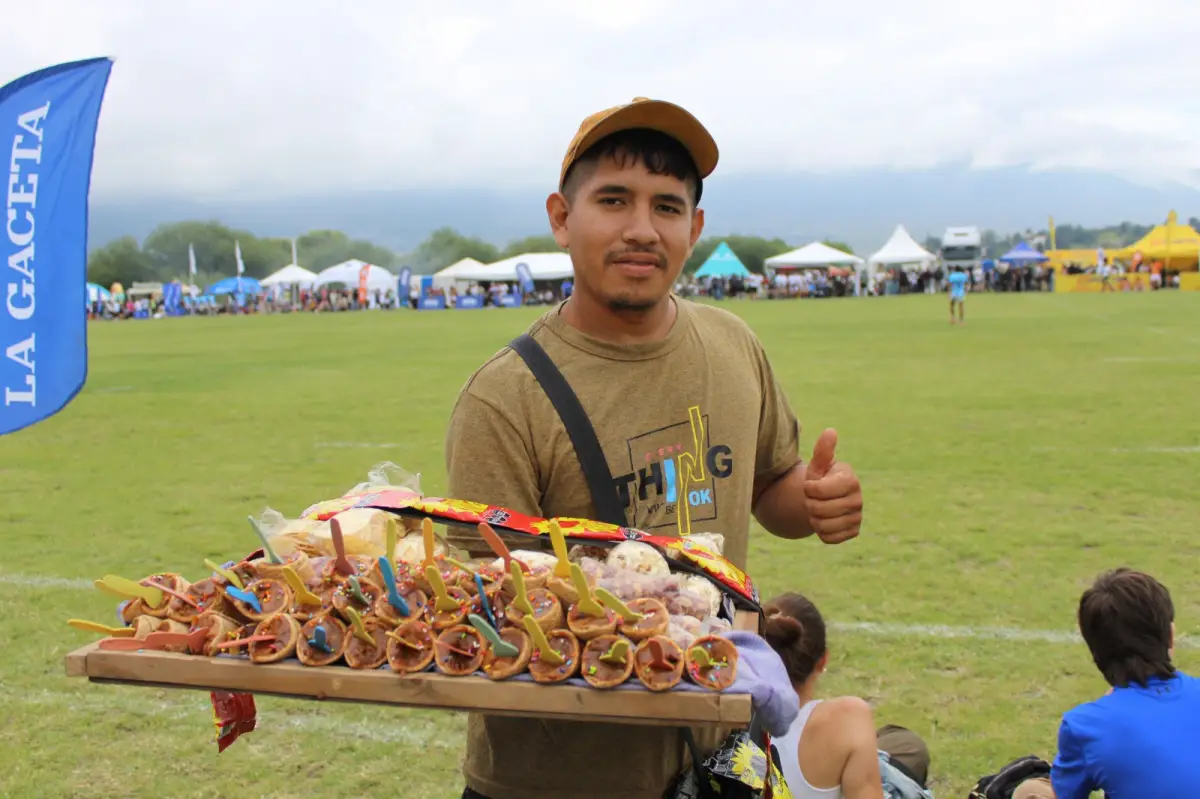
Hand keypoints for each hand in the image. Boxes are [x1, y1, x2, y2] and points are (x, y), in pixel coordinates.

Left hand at [802, 428, 861, 543]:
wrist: (825, 500)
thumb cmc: (820, 479)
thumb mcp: (818, 466)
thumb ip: (823, 451)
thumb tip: (830, 431)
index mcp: (850, 479)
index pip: (817, 490)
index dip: (808, 489)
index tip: (811, 484)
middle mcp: (858, 498)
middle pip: (818, 509)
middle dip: (809, 505)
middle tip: (813, 499)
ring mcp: (858, 516)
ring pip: (823, 526)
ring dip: (813, 519)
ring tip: (818, 510)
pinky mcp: (854, 531)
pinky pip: (829, 538)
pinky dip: (821, 532)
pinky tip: (825, 521)